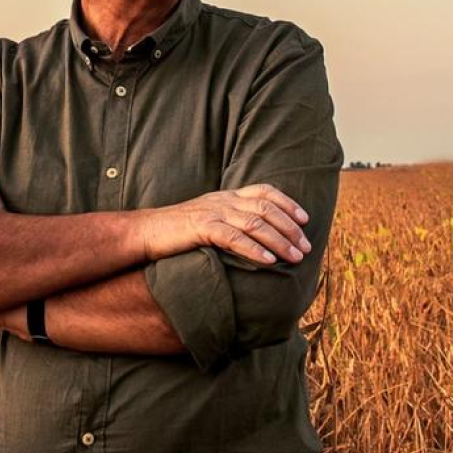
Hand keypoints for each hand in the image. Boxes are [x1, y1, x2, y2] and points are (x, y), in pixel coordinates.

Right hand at [143, 184, 310, 266]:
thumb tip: (260, 238)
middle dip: (290, 228)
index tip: (305, 220)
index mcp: (227, 195)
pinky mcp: (201, 227)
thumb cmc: (179, 231)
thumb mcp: (210, 219)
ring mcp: (213, 211)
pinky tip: (268, 261)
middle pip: (266, 208)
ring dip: (279, 241)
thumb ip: (232, 222)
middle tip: (306, 247)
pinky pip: (233, 237)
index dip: (288, 204)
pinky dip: (253, 249)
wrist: (147, 231)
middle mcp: (224, 200)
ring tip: (294, 257)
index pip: (265, 192)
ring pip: (255, 223)